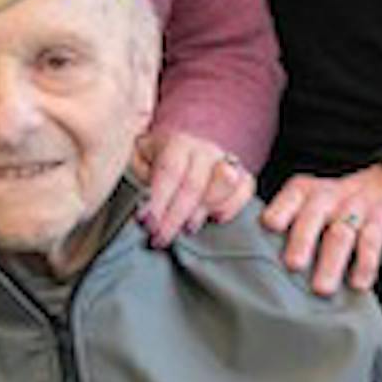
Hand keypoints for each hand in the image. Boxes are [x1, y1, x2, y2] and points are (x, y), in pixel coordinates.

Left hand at [134, 127, 253, 246]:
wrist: (187, 150)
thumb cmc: (159, 162)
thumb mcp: (140, 161)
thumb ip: (136, 174)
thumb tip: (138, 198)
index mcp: (177, 143)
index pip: (169, 171)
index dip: (159, 200)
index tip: (147, 223)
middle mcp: (205, 149)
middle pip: (194, 184)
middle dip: (175, 218)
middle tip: (160, 239)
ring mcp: (227, 160)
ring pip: (224, 182)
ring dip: (203, 211)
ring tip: (187, 229)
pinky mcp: (243, 176)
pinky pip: (245, 190)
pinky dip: (231, 207)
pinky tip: (214, 220)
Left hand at [261, 164, 381, 295]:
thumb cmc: (330, 208)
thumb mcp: (305, 203)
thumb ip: (282, 221)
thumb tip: (247, 257)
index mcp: (304, 191)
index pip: (290, 197)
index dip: (280, 210)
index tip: (270, 226)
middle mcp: (328, 197)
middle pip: (314, 216)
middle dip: (303, 241)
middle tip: (293, 265)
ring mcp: (355, 209)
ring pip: (342, 234)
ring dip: (331, 262)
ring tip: (321, 289)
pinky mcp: (380, 224)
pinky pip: (372, 244)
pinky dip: (365, 265)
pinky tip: (357, 285)